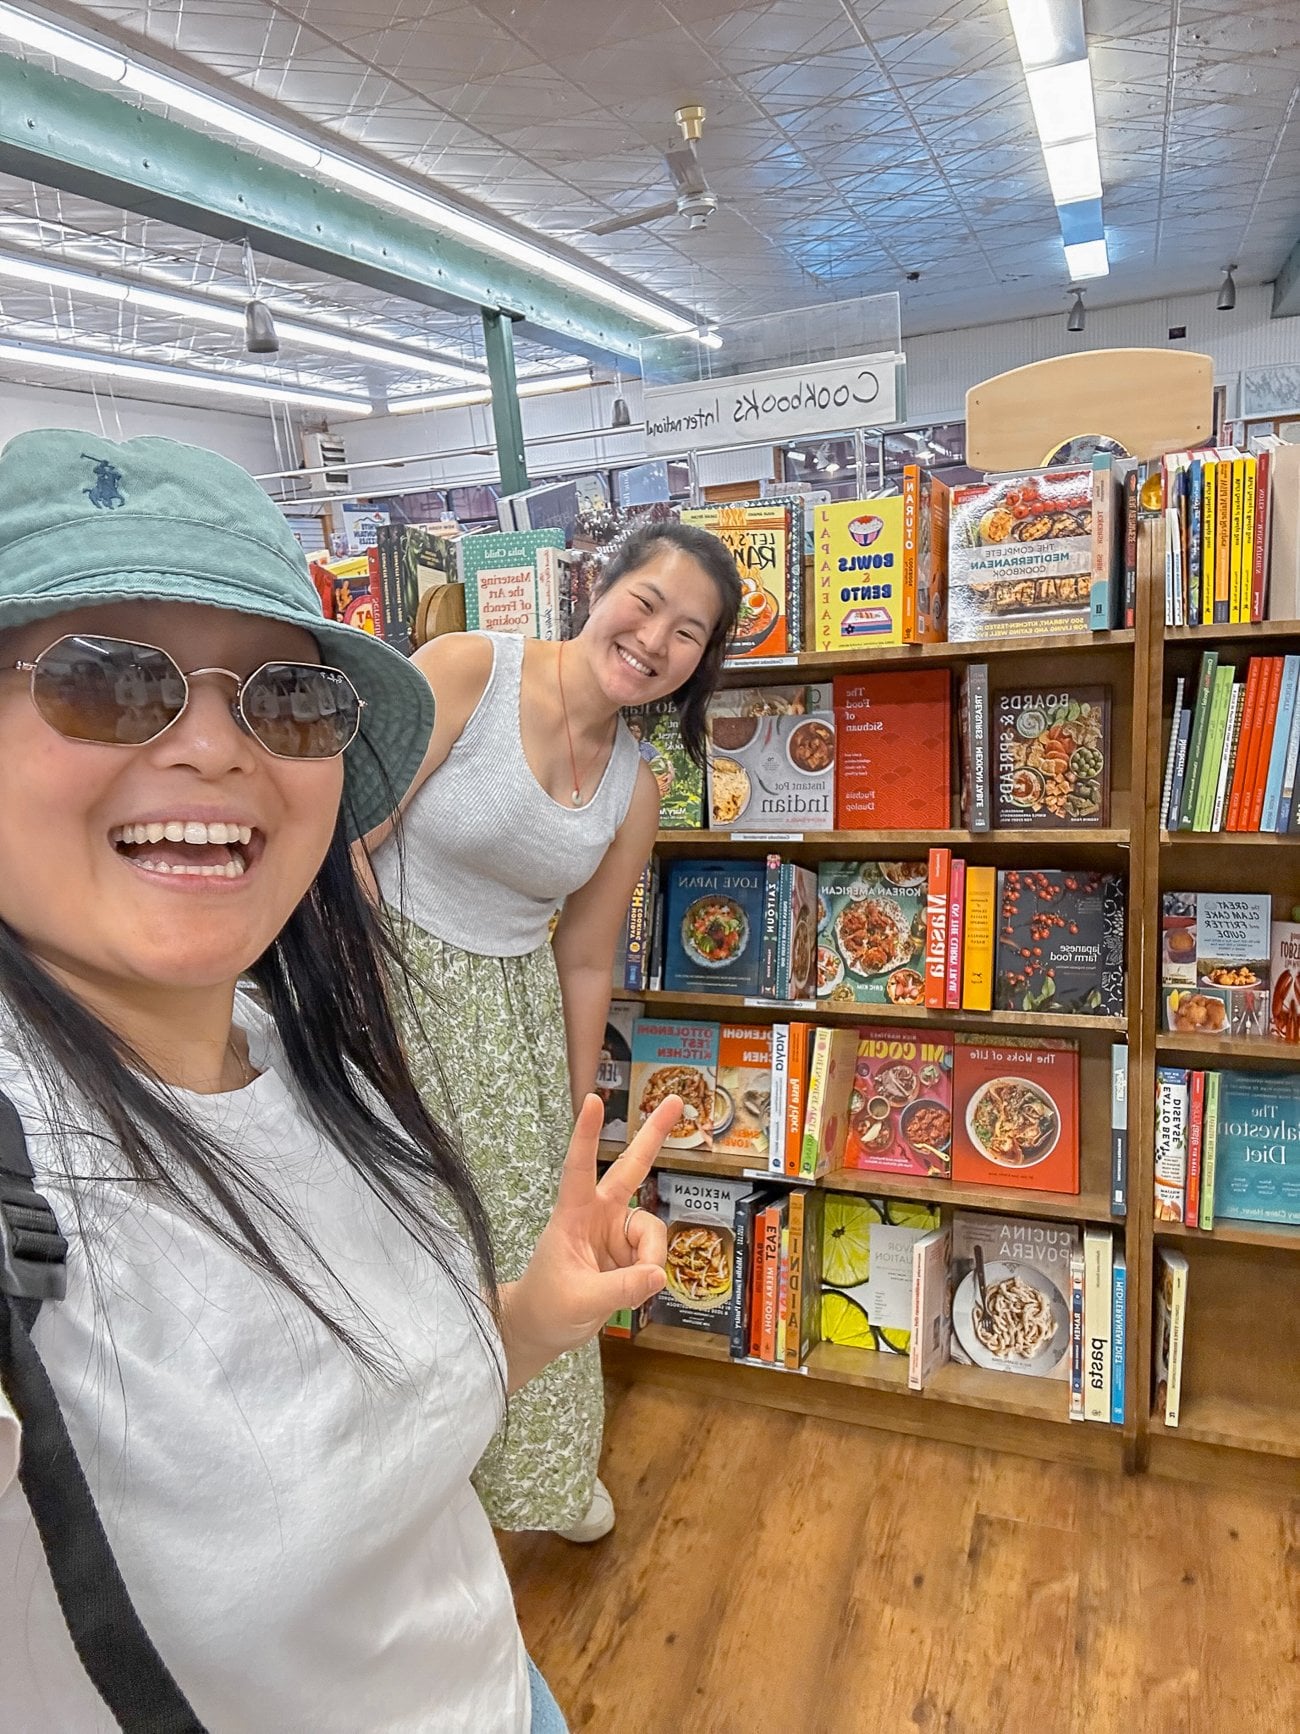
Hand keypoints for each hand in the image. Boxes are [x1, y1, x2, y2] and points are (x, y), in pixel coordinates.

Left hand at [498, 1092, 678, 1392]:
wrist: (542, 1330)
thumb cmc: (546, 1306)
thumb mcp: (580, 1300)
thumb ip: (620, 1288)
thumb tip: (659, 1274)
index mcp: (573, 1215)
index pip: (578, 1168)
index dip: (585, 1135)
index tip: (592, 1100)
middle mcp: (598, 1215)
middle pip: (631, 1169)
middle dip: (653, 1135)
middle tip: (677, 1101)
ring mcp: (615, 1233)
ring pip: (652, 1232)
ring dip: (651, 1259)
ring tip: (633, 1289)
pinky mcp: (628, 1254)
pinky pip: (654, 1257)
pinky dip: (650, 1275)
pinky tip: (636, 1291)